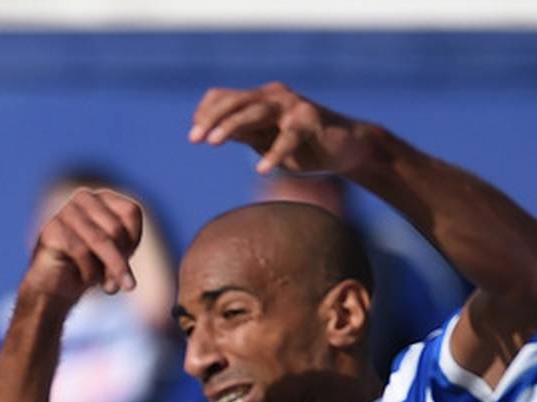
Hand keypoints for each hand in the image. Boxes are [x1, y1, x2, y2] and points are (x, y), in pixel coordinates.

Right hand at [26, 188, 147, 305]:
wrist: (53, 287)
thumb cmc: (88, 268)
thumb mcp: (116, 256)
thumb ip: (125, 252)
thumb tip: (128, 271)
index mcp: (103, 198)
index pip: (130, 212)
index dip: (133, 240)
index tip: (128, 262)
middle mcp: (84, 198)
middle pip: (115, 228)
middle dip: (120, 260)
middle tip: (123, 284)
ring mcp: (66, 212)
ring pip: (101, 240)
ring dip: (109, 270)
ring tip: (109, 288)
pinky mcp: (52, 230)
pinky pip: (80, 250)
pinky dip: (88, 271)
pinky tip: (83, 281)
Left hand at [189, 82, 377, 177]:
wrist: (344, 147)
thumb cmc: (299, 143)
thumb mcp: (263, 138)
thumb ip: (240, 132)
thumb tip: (207, 132)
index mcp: (260, 99)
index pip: (225, 98)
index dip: (206, 114)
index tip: (193, 136)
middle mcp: (275, 97)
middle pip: (237, 101)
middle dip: (212, 119)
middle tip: (194, 138)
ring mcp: (294, 106)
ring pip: (257, 111)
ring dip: (233, 125)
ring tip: (214, 143)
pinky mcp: (312, 120)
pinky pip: (289, 136)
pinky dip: (275, 152)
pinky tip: (261, 169)